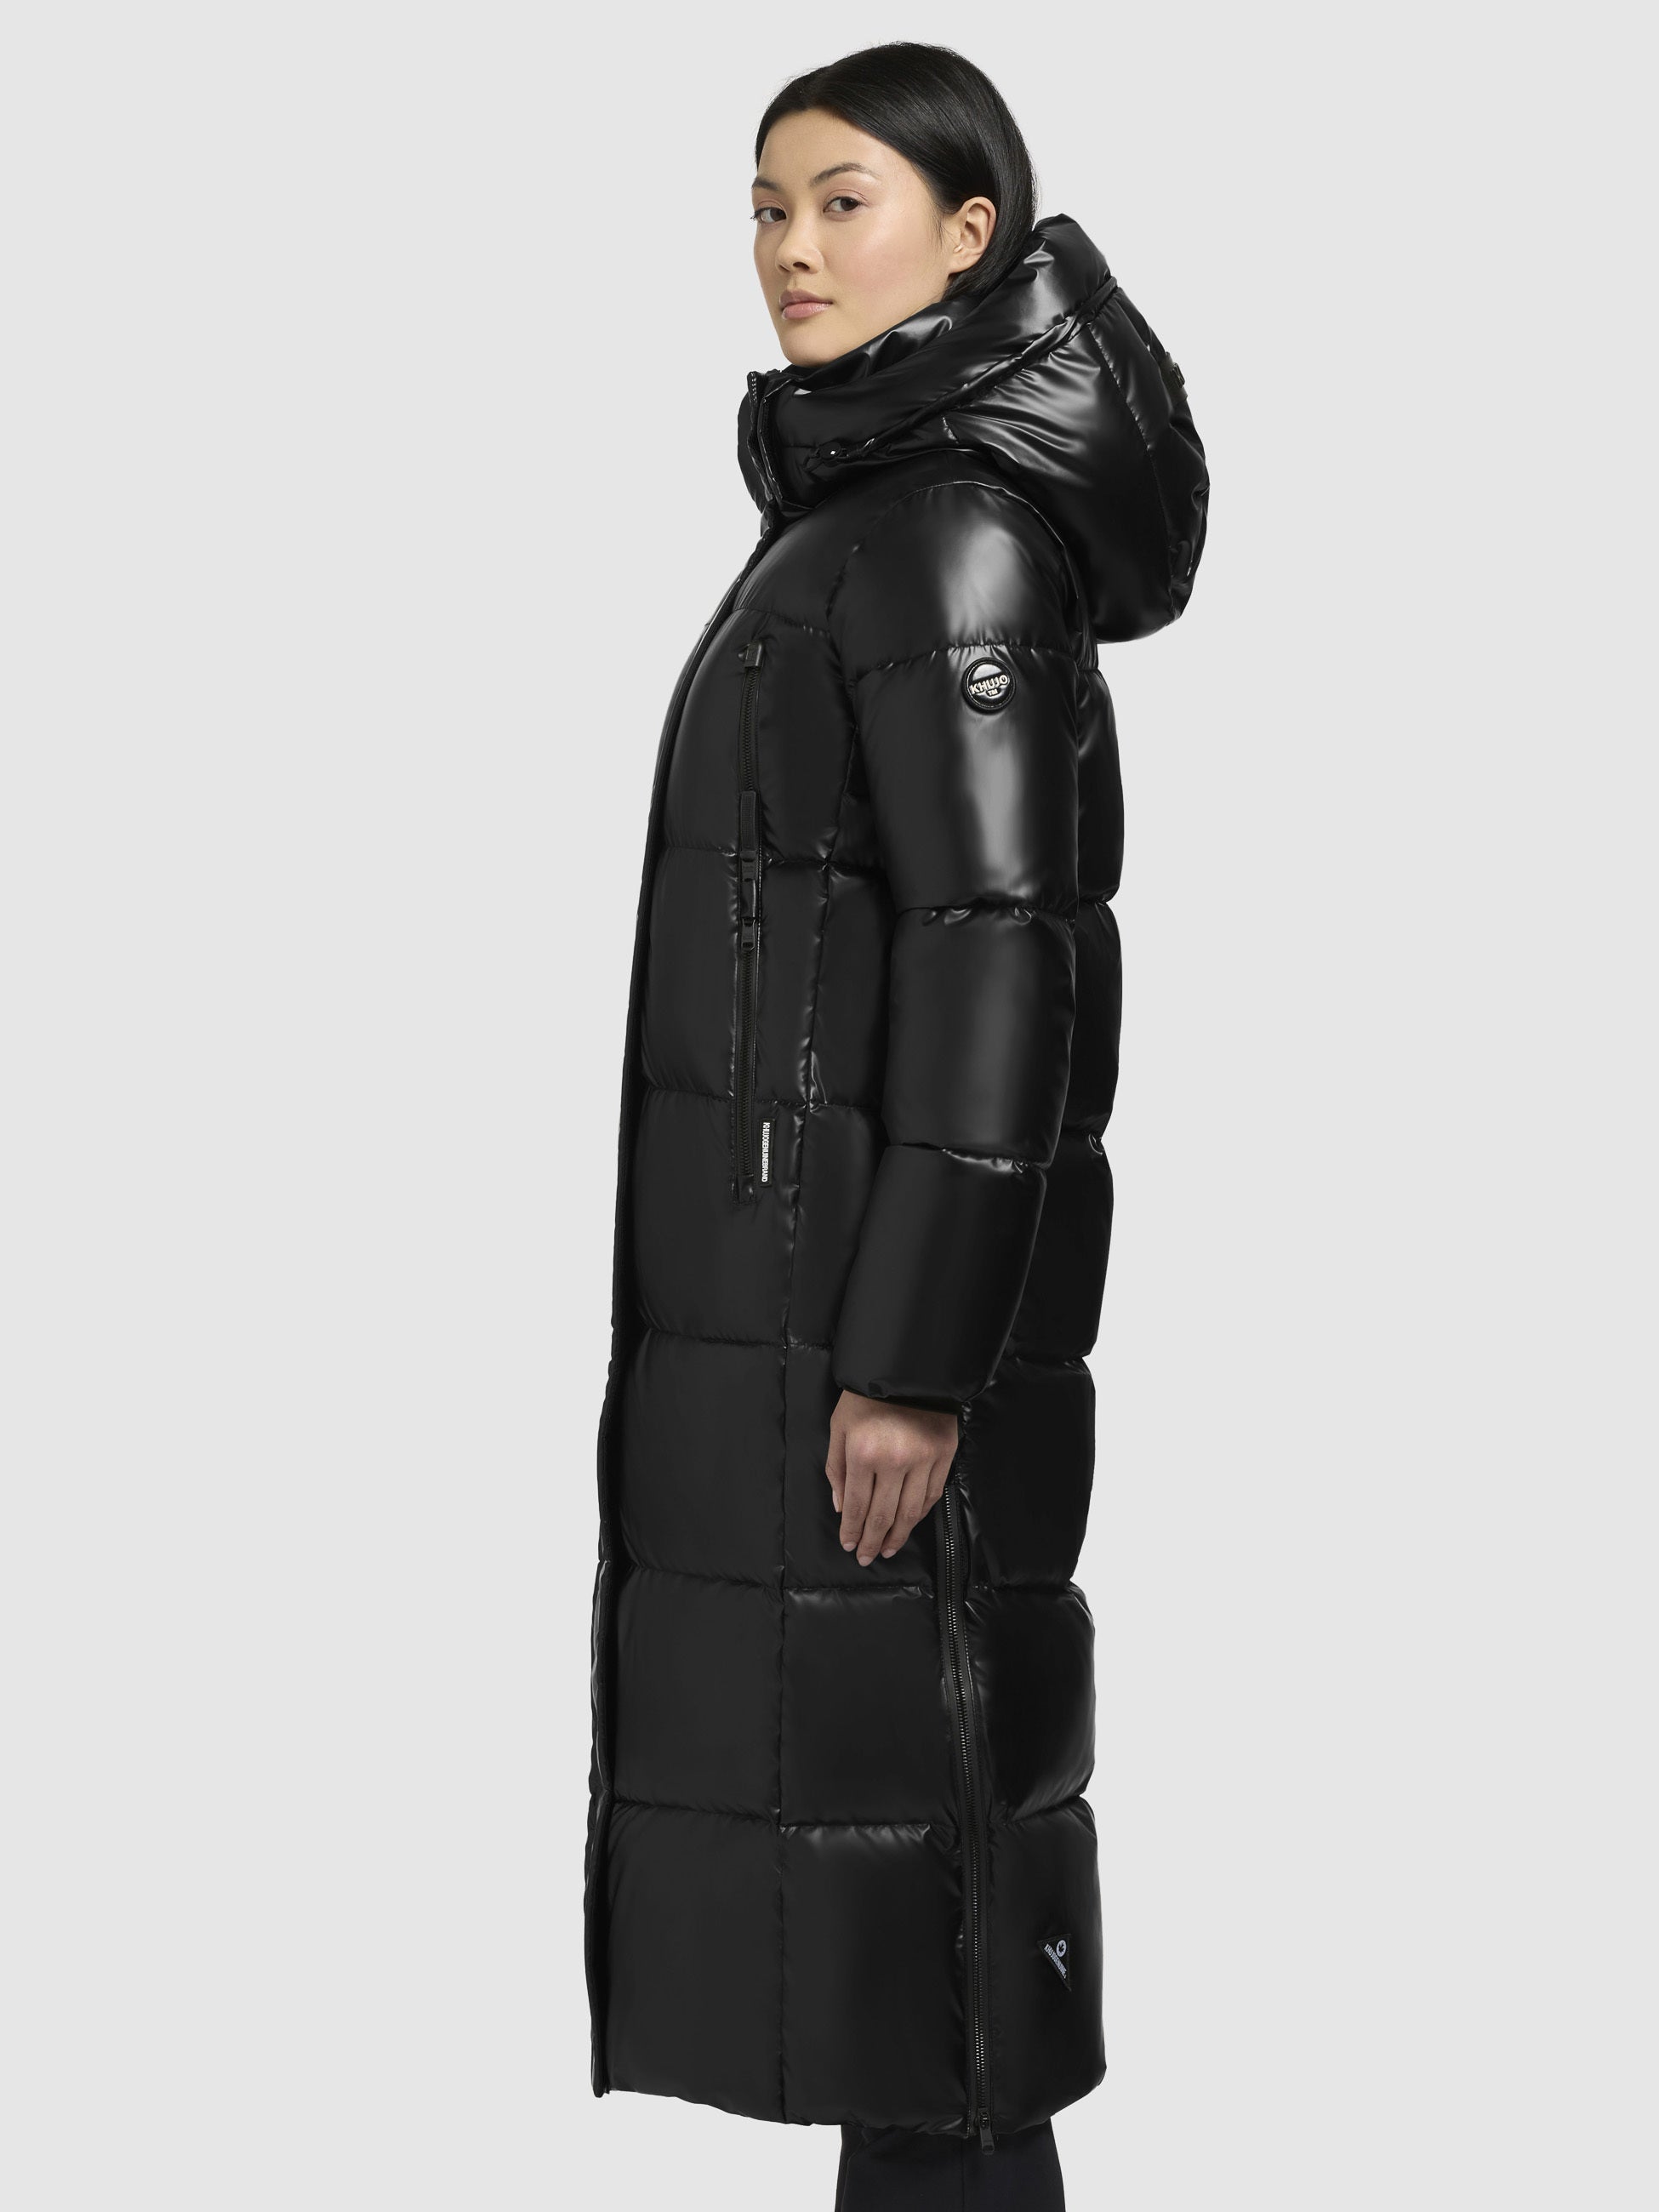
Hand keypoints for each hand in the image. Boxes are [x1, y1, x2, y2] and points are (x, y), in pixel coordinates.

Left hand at [825, 1390, 959, 1566]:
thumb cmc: (866, 1397)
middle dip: (873, 1541)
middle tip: (867, 1557)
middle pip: (883, 1515)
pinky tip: (908, 1524)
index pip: (857, 1505)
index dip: (853, 1530)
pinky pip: (931, 1495)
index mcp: (863, 1452)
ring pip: (910, 1511)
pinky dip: (919, 1514)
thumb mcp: (839, 1427)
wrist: (908, 1369)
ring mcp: (922, 1459)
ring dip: (898, 1535)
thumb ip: (837, 1469)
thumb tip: (842, 1507)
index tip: (849, 1546)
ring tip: (888, 1549)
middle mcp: (894, 1460)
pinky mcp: (943, 1455)